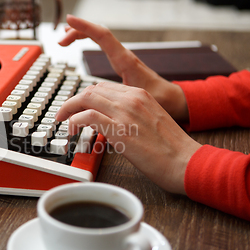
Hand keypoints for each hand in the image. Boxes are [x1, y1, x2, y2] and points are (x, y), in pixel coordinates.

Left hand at [56, 82, 200, 194]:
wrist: (186, 162)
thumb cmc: (170, 148)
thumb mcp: (150, 121)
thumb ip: (129, 116)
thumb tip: (106, 122)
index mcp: (140, 94)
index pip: (103, 87)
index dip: (85, 97)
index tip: (77, 108)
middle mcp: (132, 99)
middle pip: (91, 90)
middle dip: (73, 102)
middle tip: (64, 115)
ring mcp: (126, 113)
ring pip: (86, 98)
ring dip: (69, 110)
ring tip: (64, 123)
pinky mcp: (120, 130)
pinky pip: (88, 116)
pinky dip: (75, 120)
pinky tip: (73, 129)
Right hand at [59, 14, 188, 121]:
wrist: (174, 100)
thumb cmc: (160, 99)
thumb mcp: (138, 98)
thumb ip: (117, 98)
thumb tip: (94, 103)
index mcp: (125, 61)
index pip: (102, 36)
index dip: (84, 26)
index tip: (69, 21)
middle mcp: (123, 56)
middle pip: (97, 33)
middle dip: (77, 32)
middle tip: (61, 39)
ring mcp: (122, 58)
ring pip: (99, 38)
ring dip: (82, 35)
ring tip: (66, 37)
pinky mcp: (122, 63)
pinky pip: (102, 46)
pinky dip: (89, 42)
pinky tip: (80, 47)